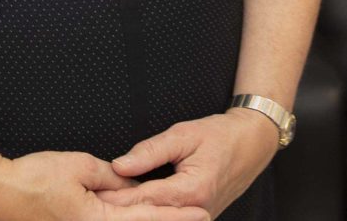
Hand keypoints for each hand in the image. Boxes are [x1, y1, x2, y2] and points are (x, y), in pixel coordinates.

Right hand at [0, 150, 210, 220]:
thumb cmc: (33, 178)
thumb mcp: (79, 166)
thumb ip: (110, 176)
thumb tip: (131, 182)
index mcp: (95, 220)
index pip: (145, 219)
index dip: (174, 217)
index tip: (199, 214)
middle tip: (198, 218)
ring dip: (147, 219)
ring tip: (176, 216)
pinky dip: (126, 217)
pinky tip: (136, 211)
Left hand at [92, 110, 278, 216]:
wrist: (252, 144)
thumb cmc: (220, 135)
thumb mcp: (184, 134)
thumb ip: (151, 151)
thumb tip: (119, 165)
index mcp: (192, 190)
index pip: (145, 199)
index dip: (117, 197)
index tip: (94, 194)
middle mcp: (196, 210)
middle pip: (149, 215)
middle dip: (121, 210)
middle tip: (93, 202)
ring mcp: (199, 217)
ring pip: (159, 218)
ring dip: (135, 213)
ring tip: (107, 205)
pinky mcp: (198, 217)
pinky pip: (169, 217)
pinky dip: (149, 212)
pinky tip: (130, 207)